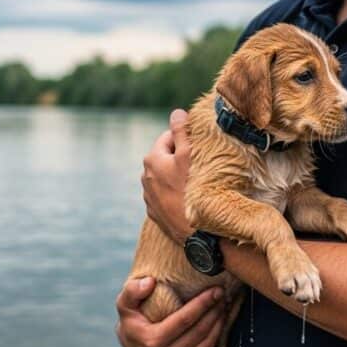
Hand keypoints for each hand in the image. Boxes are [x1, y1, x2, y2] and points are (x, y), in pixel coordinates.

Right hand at [115, 276, 225, 346]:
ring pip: (208, 344)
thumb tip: (150, 282)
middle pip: (199, 332)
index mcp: (153, 341)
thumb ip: (133, 291)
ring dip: (219, 324)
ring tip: (224, 305)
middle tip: (223, 294)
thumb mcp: (124, 303)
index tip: (215, 290)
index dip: (203, 304)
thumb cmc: (131, 319)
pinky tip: (221, 322)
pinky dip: (218, 339)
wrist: (132, 345)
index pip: (185, 320)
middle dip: (214, 311)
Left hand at [142, 109, 192, 244]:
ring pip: (166, 178)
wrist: (196, 234)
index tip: (200, 147)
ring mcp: (149, 197)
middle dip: (181, 158)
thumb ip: (182, 132)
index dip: (186, 139)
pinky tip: (189, 199)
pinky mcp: (155, 214)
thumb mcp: (189, 156)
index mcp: (151, 160)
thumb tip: (176, 112)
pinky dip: (176, 194)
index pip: (169, 137)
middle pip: (167, 157)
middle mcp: (145, 177)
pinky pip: (167, 196)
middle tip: (201, 166)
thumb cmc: (193, 191)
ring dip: (178, 177)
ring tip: (196, 184)